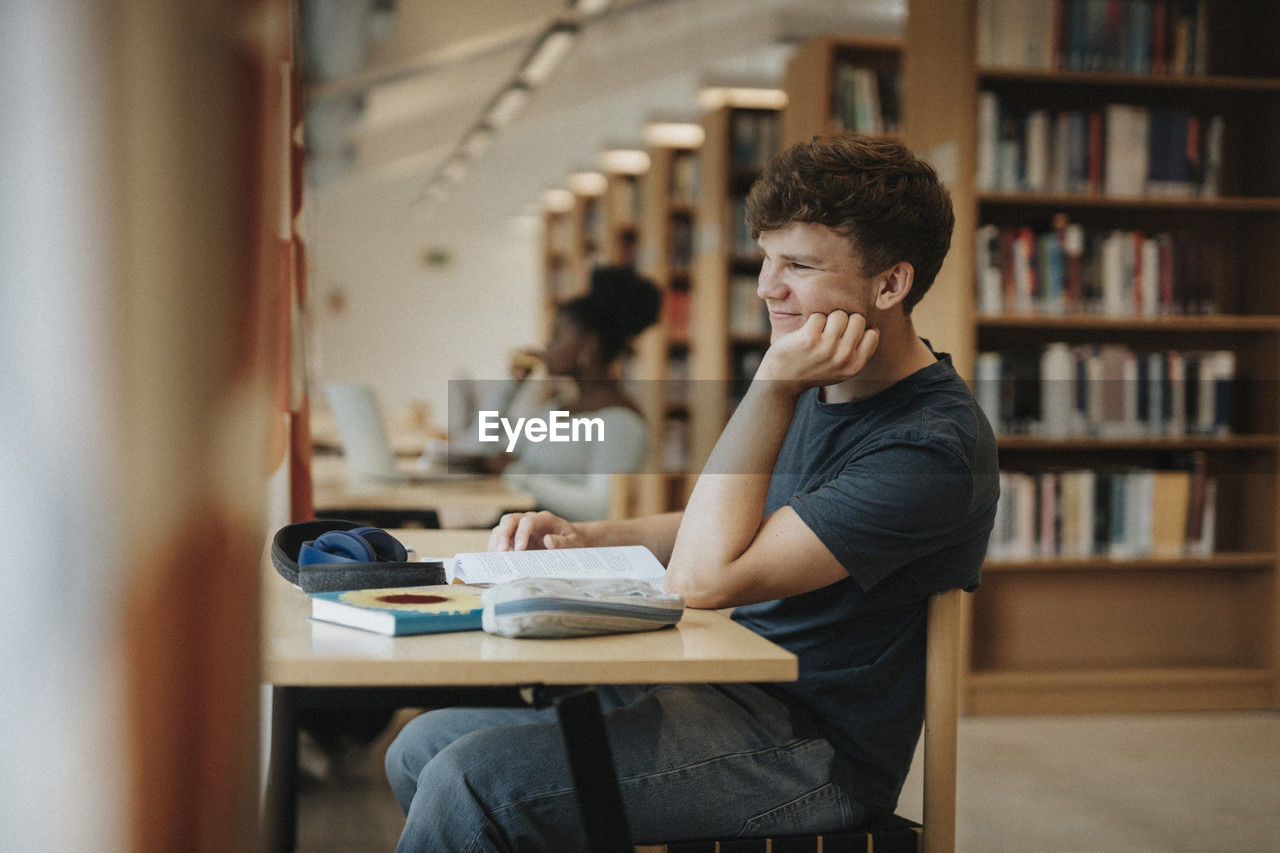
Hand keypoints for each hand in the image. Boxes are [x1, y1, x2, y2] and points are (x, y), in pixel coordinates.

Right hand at [488, 510, 589, 551]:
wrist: (572, 541)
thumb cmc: (573, 541)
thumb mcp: (574, 542)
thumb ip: (563, 542)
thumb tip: (548, 541)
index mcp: (544, 519)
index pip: (528, 521)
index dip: (522, 534)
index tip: (520, 550)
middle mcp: (528, 520)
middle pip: (509, 521)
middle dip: (503, 535)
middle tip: (501, 553)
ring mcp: (519, 530)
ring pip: (501, 530)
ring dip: (496, 544)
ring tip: (495, 561)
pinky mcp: (514, 540)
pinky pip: (500, 542)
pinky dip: (496, 551)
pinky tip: (496, 563)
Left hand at [755, 311, 878, 392]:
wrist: (781, 381)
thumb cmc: (812, 371)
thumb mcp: (841, 371)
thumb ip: (858, 353)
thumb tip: (873, 329)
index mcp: (855, 366)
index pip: (872, 334)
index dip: (858, 330)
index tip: (843, 337)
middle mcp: (844, 357)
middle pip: (857, 319)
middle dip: (844, 321)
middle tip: (828, 333)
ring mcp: (827, 347)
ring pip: (839, 314)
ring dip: (827, 319)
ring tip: (817, 333)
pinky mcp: (809, 338)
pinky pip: (818, 315)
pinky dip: (811, 321)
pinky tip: (805, 334)